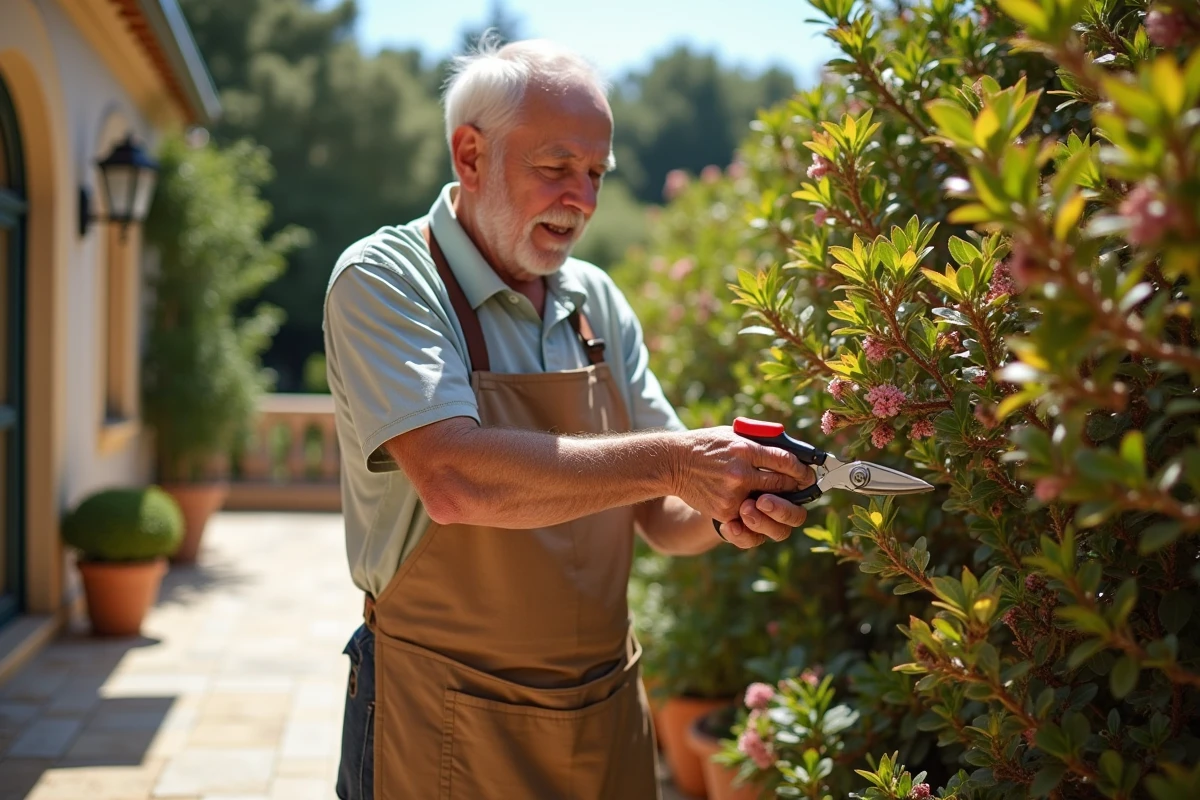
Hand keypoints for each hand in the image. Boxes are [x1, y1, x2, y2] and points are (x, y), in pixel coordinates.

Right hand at [671, 426, 816, 546]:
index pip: (786, 461)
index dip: (801, 469)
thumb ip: (760, 442)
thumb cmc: (707, 446)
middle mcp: (740, 473)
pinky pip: (752, 518)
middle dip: (796, 487)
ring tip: (778, 498)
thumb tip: (792, 451)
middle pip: (783, 485)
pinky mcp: (725, 512)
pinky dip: (759, 514)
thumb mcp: (733, 434)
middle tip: (800, 486)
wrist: (674, 464)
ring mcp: (733, 495)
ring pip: (771, 505)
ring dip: (780, 504)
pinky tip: (759, 507)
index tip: (805, 472)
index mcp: (744, 449)